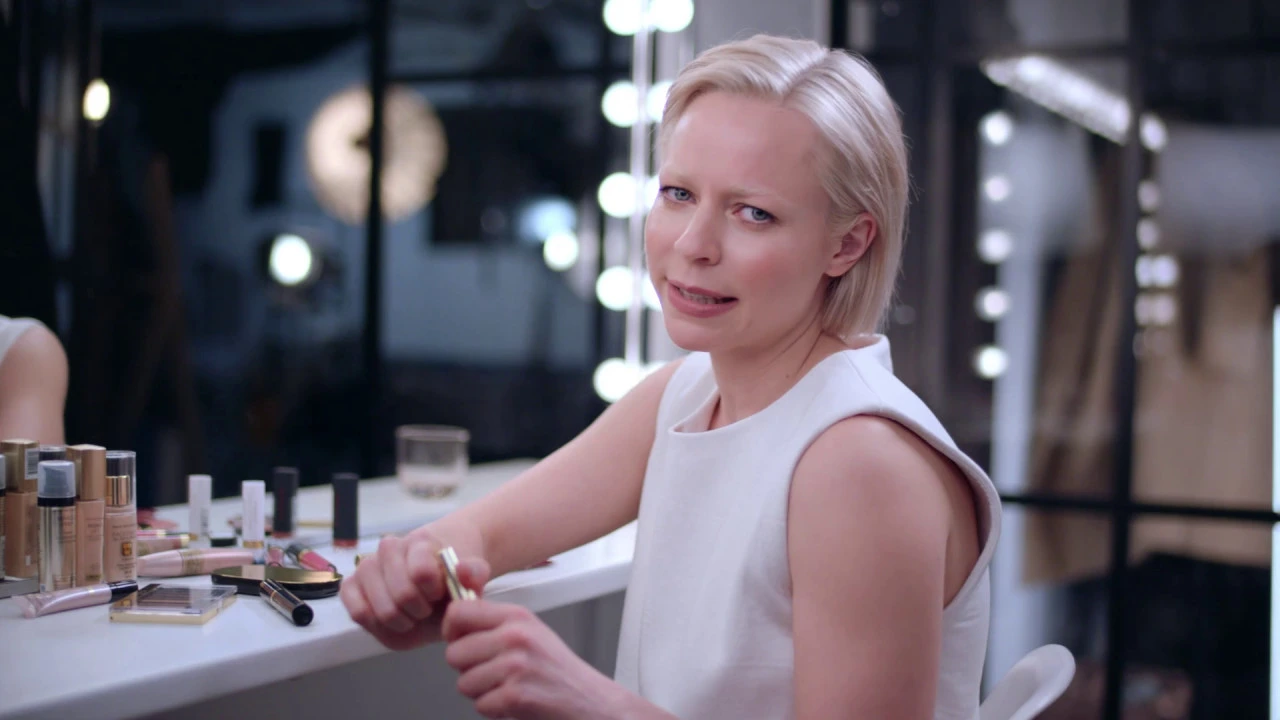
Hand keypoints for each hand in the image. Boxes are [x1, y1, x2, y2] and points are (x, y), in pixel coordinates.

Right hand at [341, 532, 489, 650]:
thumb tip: (462, 570)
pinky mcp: (351, 586)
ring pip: (379, 607)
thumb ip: (475, 575)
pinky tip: (393, 620)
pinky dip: (376, 624)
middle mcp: (389, 548)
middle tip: (427, 609)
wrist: (434, 584)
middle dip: (419, 611)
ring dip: (400, 620)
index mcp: (420, 542)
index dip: (434, 592)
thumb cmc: (450, 582)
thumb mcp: (472, 579)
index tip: (440, 594)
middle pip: (402, 594)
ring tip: (412, 615)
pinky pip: (357, 611)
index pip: (422, 572)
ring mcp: (367, 566)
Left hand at [443, 600, 617, 719]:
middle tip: (493, 673)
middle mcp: (515, 636)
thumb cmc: (558, 670)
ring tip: (507, 687)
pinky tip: (514, 702)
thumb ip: (496, 624)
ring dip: (482, 693)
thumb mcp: (530, 632)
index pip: (458, 612)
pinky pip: (480, 705)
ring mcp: (516, 666)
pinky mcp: (516, 695)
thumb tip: (455, 618)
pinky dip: (495, 710)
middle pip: (454, 653)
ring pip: (464, 683)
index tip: (460, 641)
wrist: (590, 701)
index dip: (451, 631)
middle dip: (467, 670)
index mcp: (516, 616)